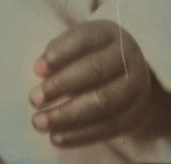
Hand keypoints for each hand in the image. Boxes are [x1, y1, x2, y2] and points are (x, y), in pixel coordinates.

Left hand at [29, 19, 159, 147]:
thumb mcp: (77, 43)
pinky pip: (110, 128)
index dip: (60, 53)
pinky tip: (57, 137)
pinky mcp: (136, 114)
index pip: (84, 38)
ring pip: (104, 102)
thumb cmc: (91, 54)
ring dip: (68, 115)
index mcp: (108, 33)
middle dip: (62, 86)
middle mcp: (127, 56)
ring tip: (41, 122)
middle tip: (34, 99)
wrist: (129, 73)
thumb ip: (58, 52)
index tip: (37, 70)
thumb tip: (41, 70)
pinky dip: (81, 135)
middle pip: (95, 70)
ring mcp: (136, 86)